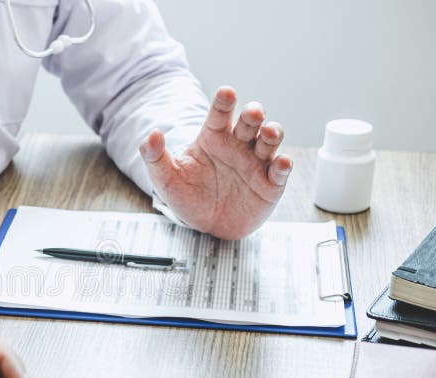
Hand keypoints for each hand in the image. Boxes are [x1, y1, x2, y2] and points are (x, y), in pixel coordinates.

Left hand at [141, 86, 292, 239]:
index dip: (224, 102)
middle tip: (252, 114)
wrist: (204, 227)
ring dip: (273, 133)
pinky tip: (281, 163)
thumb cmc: (187, 196)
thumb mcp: (165, 179)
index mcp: (213, 137)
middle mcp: (238, 145)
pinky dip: (283, 166)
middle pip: (250, 122)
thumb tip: (152, 134)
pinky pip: (280, 172)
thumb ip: (155, 157)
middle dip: (254, 114)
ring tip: (268, 133)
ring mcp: (256, 163)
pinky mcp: (270, 184)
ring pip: (270, 140)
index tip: (226, 93)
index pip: (220, 114)